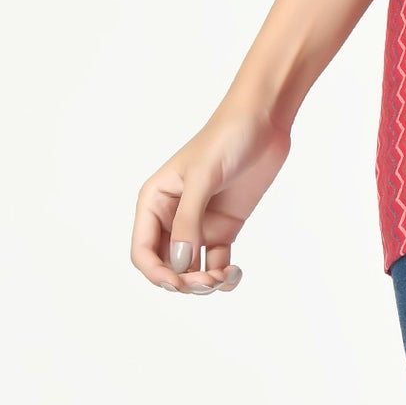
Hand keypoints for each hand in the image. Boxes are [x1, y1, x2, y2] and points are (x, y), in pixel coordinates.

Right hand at [130, 104, 289, 293]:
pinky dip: (224, 275)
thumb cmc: (226, 138)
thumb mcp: (203, 177)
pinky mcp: (225, 227)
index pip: (142, 250)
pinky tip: (235, 273)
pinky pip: (217, 262)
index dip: (155, 272)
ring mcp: (199, 223)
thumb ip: (189, 220)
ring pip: (192, 268)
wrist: (263, 122)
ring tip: (223, 278)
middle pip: (167, 265)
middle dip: (183, 281)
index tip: (178, 282)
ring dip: (204, 282)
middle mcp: (172, 216)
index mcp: (155, 201)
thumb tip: (180, 263)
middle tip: (208, 281)